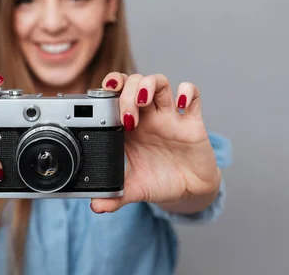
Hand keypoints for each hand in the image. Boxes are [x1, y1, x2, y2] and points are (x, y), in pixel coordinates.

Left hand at [90, 73, 220, 213]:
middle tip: (126, 116)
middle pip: (134, 82)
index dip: (108, 89)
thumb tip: (96, 206)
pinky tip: (181, 105)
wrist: (189, 190)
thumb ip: (115, 196)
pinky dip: (188, 92)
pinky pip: (192, 94)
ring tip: (143, 102)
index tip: (101, 100)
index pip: (115, 94)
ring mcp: (169, 115)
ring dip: (149, 85)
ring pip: (158, 82)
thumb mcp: (135, 189)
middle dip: (127, 91)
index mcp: (129, 126)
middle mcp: (148, 116)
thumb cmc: (160, 181)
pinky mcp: (191, 121)